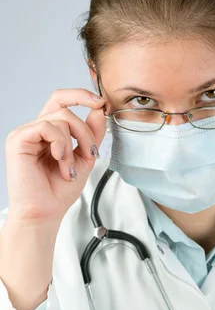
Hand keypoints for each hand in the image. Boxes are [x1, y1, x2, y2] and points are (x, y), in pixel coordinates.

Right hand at [5, 88, 105, 223]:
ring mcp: (25, 133)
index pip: (62, 101)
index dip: (81, 95)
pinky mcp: (18, 140)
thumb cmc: (59, 191)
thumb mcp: (84, 157)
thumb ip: (92, 134)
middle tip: (91, 153)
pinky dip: (61, 145)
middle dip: (85, 130)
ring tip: (70, 168)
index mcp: (49, 132)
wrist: (45, 213)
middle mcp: (36, 130)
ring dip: (74, 144)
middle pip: (64, 107)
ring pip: (60, 118)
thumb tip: (99, 109)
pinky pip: (46, 126)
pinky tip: (60, 162)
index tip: (101, 102)